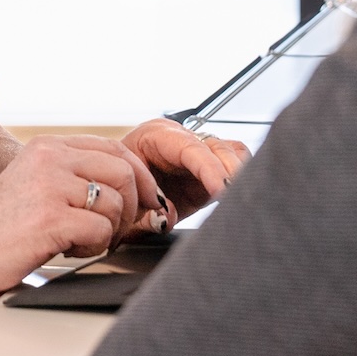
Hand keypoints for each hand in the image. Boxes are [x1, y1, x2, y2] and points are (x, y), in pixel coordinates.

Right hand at [0, 134, 165, 294]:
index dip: (141, 177)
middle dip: (133, 206)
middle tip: (118, 229)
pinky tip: (68, 249)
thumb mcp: (36, 183)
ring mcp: (49, 187)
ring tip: (78, 240)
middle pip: (124, 172)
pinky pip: (101, 230)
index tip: (148, 200)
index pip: (115, 149)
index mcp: (47, 145)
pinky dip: (93, 246)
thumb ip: (76, 175)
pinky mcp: (50, 219)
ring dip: (107, 231)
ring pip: (115, 204)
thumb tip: (136, 187)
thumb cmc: (1, 226)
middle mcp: (49, 158)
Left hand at [119, 118, 250, 217]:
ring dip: (240, 177)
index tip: (222, 189)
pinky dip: (242, 181)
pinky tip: (240, 199)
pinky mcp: (210, 170)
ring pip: (233, 153)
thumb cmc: (116, 190)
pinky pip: (236, 166)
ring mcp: (197, 153)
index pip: (191, 148)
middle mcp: (180, 139)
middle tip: (237, 199)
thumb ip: (144, 216)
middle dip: (231, 173)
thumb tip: (167, 219)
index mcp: (155, 136)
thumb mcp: (125, 204)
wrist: (114, 192)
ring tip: (241, 201)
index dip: (210, 169)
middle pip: (218, 147)